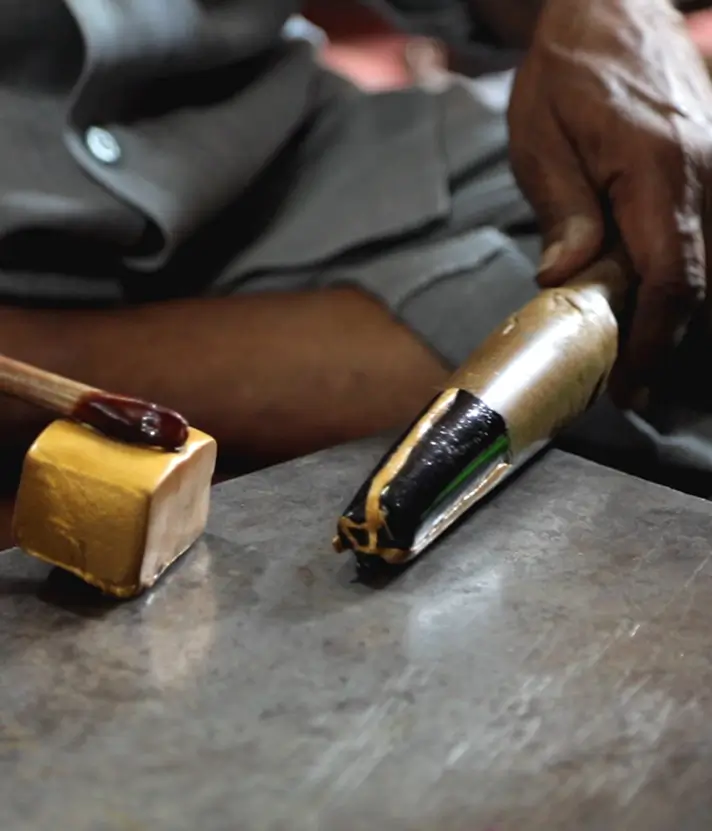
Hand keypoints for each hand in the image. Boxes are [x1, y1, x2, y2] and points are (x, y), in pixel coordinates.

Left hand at [508, 0, 711, 402]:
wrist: (612, 10)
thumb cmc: (568, 73)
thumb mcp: (541, 142)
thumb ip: (561, 213)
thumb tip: (565, 279)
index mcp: (659, 169)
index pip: (673, 280)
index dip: (653, 343)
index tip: (627, 385)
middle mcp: (710, 172)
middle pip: (706, 284)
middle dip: (668, 341)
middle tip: (626, 383)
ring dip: (682, 315)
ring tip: (634, 349)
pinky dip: (688, 277)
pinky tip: (652, 298)